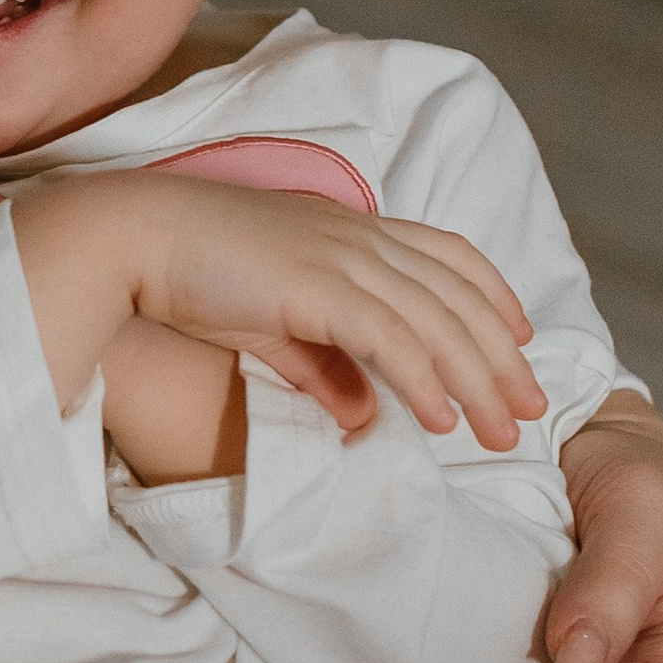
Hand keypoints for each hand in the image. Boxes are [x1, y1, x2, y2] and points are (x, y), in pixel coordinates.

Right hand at [21, 172, 545, 447]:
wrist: (131, 238)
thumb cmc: (188, 271)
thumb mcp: (269, 321)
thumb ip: (320, 365)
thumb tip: (362, 417)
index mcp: (349, 228)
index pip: (447, 252)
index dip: (491, 293)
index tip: (520, 336)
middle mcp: (357, 235)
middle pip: (457, 296)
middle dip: (502, 356)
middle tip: (531, 408)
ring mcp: (340, 257)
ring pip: (436, 323)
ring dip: (478, 381)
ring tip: (502, 434)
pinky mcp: (317, 287)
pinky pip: (391, 339)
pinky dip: (425, 380)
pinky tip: (444, 419)